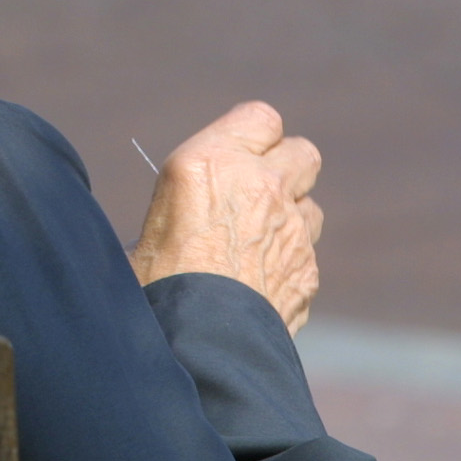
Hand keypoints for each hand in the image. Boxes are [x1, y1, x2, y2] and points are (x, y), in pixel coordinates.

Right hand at [128, 101, 324, 334]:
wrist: (197, 343)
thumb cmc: (153, 282)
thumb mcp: (151, 222)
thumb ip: (183, 201)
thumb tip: (187, 211)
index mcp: (211, 162)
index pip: (262, 117)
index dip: (252, 135)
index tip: (235, 154)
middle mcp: (261, 186)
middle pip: (303, 153)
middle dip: (286, 168)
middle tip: (255, 192)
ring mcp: (293, 229)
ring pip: (310, 206)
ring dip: (290, 216)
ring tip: (253, 241)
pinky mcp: (307, 270)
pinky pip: (307, 254)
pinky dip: (288, 262)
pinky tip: (259, 282)